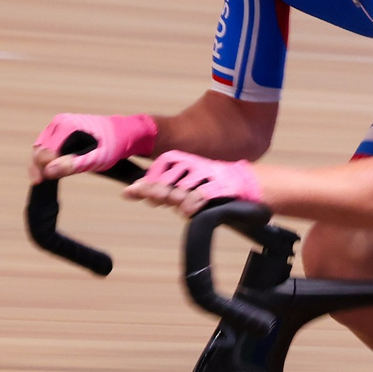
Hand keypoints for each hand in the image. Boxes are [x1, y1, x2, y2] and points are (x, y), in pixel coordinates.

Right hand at [32, 112, 155, 182]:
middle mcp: (60, 122)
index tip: (41, 181)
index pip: (44, 149)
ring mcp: (61, 126)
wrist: (125, 134)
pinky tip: (47, 172)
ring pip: (42, 147)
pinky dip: (47, 159)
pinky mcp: (63, 132)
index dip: (40, 166)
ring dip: (40, 163)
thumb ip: (73, 164)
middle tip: (38, 183)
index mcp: (65, 126)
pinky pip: (49, 146)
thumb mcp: (95, 159)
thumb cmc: (113, 145)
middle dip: (36, 166)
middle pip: (39, 147)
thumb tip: (49, 171)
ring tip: (40, 180)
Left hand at [126, 151, 263, 215]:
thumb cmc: (207, 185)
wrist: (245, 184)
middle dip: (159, 193)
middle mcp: (195, 164)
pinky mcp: (222, 186)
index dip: (148, 182)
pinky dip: (192, 206)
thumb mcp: (181, 183)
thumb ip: (156, 187)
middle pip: (168, 180)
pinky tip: (190, 212)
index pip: (160, 166)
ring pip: (183, 190)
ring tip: (182, 208)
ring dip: (178, 203)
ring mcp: (209, 175)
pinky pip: (201, 196)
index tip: (140, 193)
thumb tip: (127, 192)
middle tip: (161, 201)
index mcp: (184, 160)